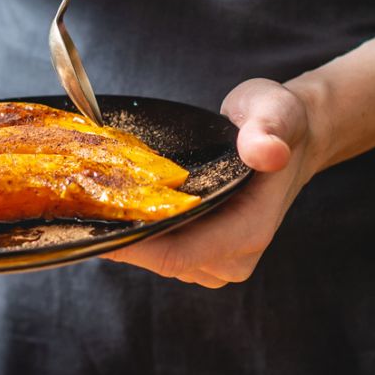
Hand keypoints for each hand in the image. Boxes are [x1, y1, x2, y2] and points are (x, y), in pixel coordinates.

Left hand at [105, 79, 315, 287]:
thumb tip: (267, 152)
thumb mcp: (274, 112)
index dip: (131, 245)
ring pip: (156, 257)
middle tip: (82, 202)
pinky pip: (161, 249)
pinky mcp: (203, 256)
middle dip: (122, 234)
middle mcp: (233, 258)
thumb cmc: (280, 122)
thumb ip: (267, 132)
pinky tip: (123, 203)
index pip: (176, 255)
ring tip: (101, 197)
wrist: (292, 137)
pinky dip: (141, 229)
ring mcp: (217, 262)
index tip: (92, 225)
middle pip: (159, 258)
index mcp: (248, 232)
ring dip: (129, 231)